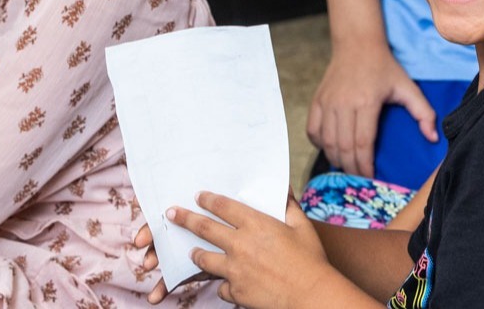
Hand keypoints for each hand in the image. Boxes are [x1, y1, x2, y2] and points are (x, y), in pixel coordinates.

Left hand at [169, 193, 336, 308]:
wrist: (312, 295)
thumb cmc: (311, 260)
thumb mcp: (302, 227)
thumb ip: (289, 206)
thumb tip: (284, 188)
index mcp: (256, 224)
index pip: (223, 207)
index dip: (208, 200)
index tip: (198, 196)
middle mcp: (240, 244)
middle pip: (203, 228)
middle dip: (185, 219)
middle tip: (171, 213)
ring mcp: (235, 269)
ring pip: (203, 259)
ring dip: (195, 253)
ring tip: (190, 251)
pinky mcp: (235, 291)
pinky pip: (220, 286)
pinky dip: (223, 284)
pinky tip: (228, 283)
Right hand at [306, 46, 436, 177]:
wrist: (357, 44)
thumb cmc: (384, 67)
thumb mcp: (408, 87)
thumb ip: (423, 112)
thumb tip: (433, 137)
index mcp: (366, 102)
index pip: (362, 143)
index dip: (364, 165)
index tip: (370, 177)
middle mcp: (343, 103)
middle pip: (343, 146)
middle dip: (350, 168)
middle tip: (359, 179)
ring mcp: (327, 102)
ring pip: (326, 141)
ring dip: (335, 159)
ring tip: (347, 167)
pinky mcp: (317, 100)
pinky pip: (312, 130)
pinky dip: (319, 145)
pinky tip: (331, 149)